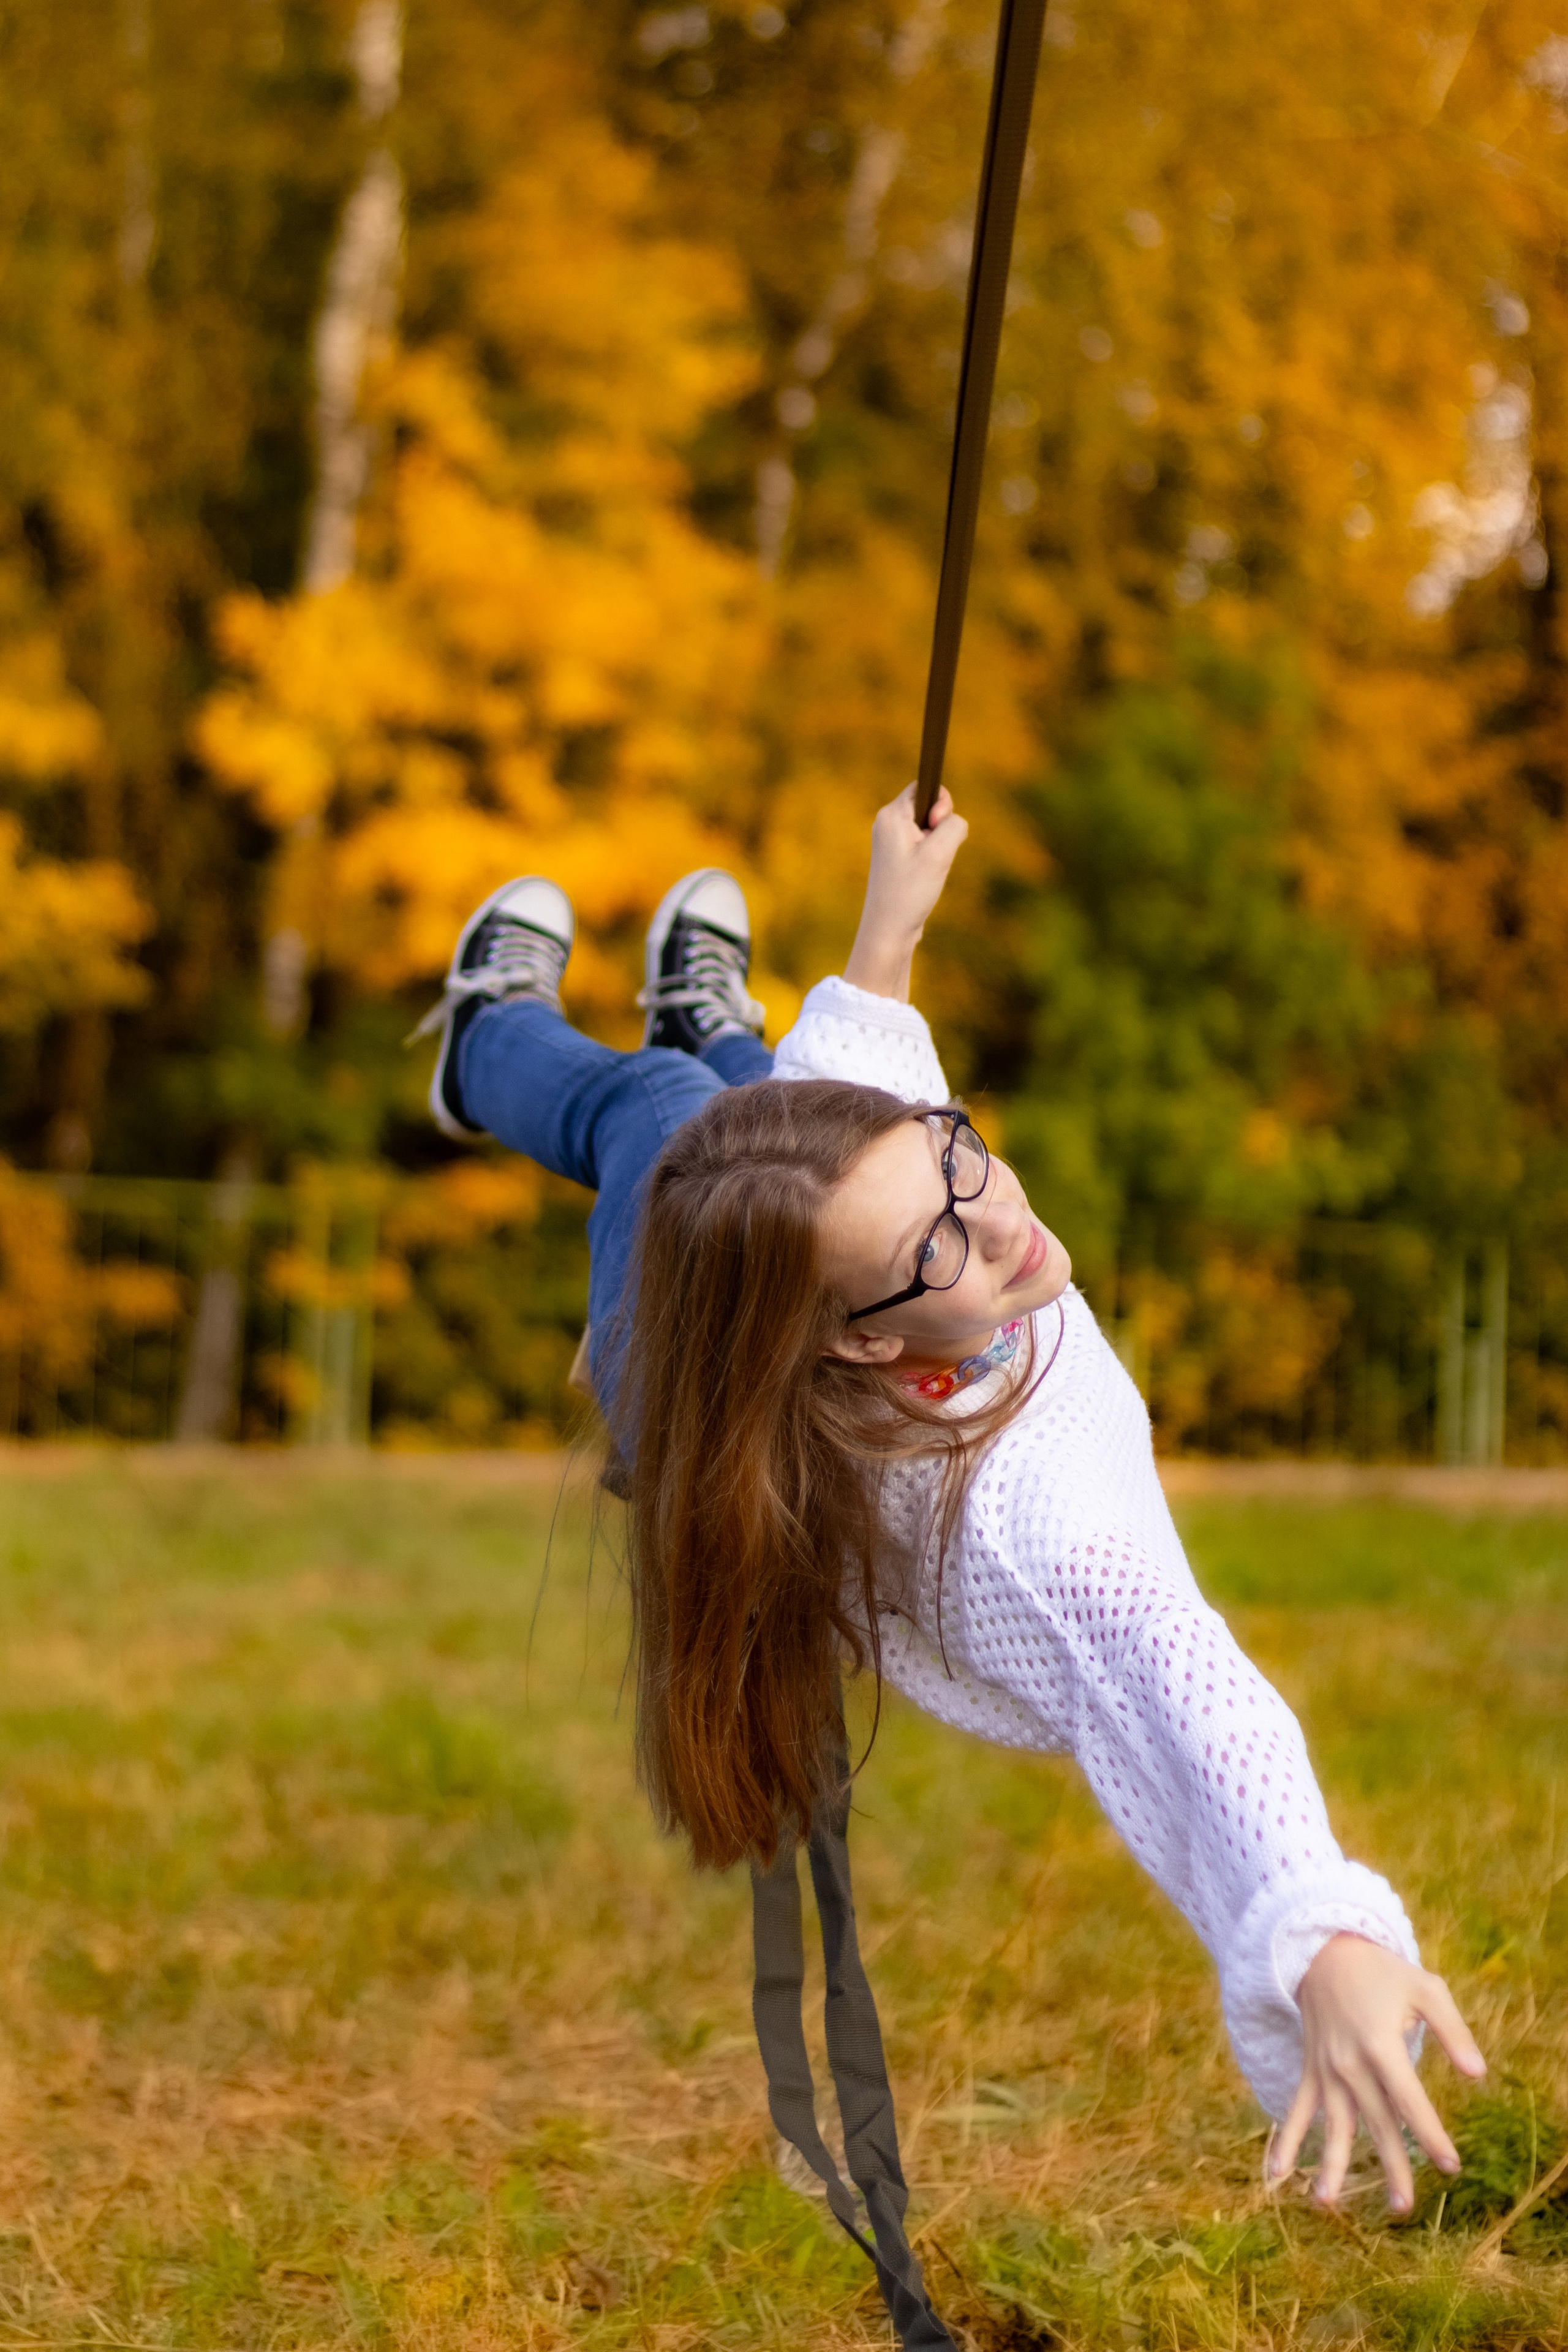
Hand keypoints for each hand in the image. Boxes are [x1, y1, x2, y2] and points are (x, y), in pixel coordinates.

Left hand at [842, 783, 969, 1001]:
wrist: (888, 931)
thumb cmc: (910, 892)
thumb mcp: (940, 852)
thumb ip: (954, 824)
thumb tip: (950, 821)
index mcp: (891, 815)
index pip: (924, 785)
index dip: (941, 802)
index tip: (936, 825)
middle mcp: (887, 824)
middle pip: (929, 808)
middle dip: (942, 829)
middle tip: (933, 856)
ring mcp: (891, 843)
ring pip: (930, 831)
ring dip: (939, 848)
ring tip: (928, 871)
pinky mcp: (897, 860)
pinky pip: (925, 848)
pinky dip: (933, 860)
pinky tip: (925, 880)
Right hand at [1271, 1934, 1485, 2212]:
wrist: (1325, 1952)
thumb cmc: (1383, 1973)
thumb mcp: (1426, 1989)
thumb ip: (1453, 2031)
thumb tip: (1478, 2075)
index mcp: (1379, 2043)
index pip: (1408, 2098)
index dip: (1429, 2133)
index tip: (1450, 2165)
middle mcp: (1349, 2062)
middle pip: (1375, 2121)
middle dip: (1391, 2163)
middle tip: (1403, 2205)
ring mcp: (1326, 2069)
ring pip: (1333, 2124)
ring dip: (1331, 2164)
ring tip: (1327, 2203)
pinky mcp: (1311, 2070)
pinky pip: (1298, 2109)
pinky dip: (1285, 2140)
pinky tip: (1277, 2174)